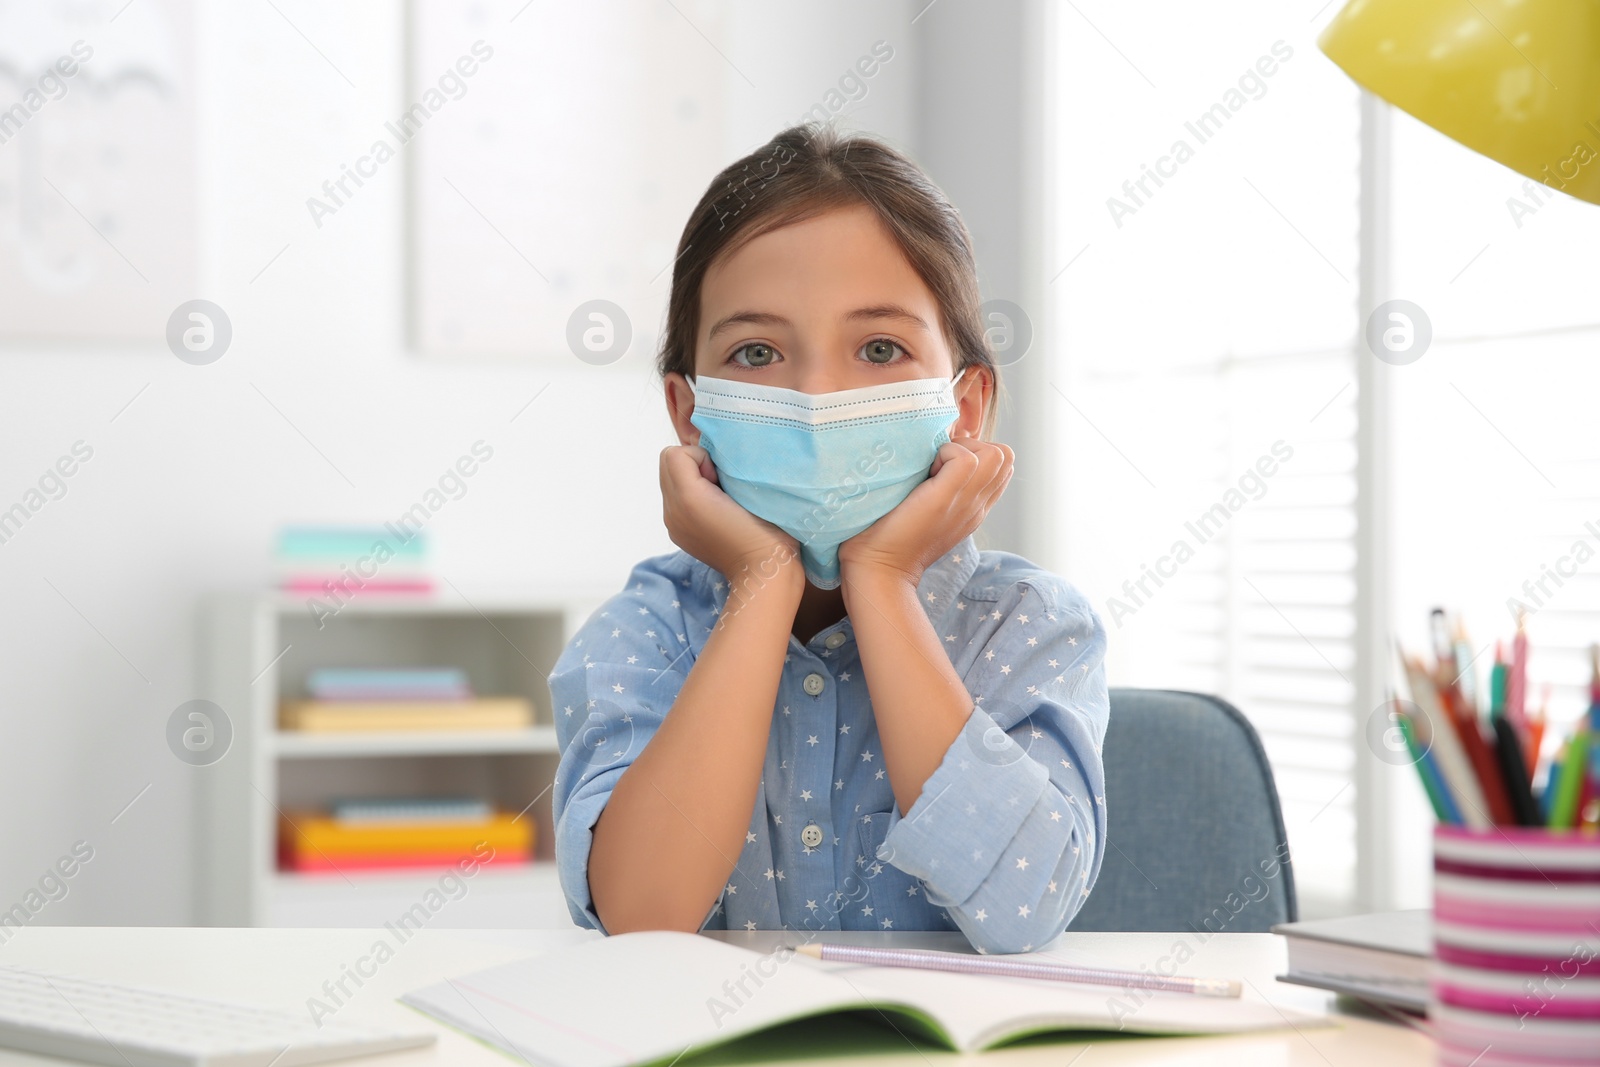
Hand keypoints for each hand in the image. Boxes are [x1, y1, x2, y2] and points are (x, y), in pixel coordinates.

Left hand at [659, 444, 801, 583]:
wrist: (763, 570)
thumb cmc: (763, 526)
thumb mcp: (744, 485)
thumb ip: (717, 463)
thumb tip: (706, 461)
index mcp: (687, 498)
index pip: (676, 452)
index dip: (703, 459)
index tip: (721, 479)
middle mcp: (672, 512)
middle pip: (667, 464)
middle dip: (692, 467)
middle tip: (718, 485)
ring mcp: (673, 525)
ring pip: (670, 481)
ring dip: (691, 481)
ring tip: (718, 497)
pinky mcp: (678, 534)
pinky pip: (674, 501)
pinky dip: (690, 498)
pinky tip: (714, 511)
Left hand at [837, 437, 1013, 586]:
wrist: (879, 569)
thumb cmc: (887, 537)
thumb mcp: (925, 509)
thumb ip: (938, 487)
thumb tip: (930, 451)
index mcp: (973, 508)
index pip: (1001, 466)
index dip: (976, 451)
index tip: (942, 464)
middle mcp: (976, 506)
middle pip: (1005, 456)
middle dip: (972, 446)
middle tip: (938, 464)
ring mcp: (966, 503)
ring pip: (997, 454)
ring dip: (961, 448)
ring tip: (932, 468)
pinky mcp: (947, 499)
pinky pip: (967, 458)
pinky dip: (945, 453)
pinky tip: (924, 472)